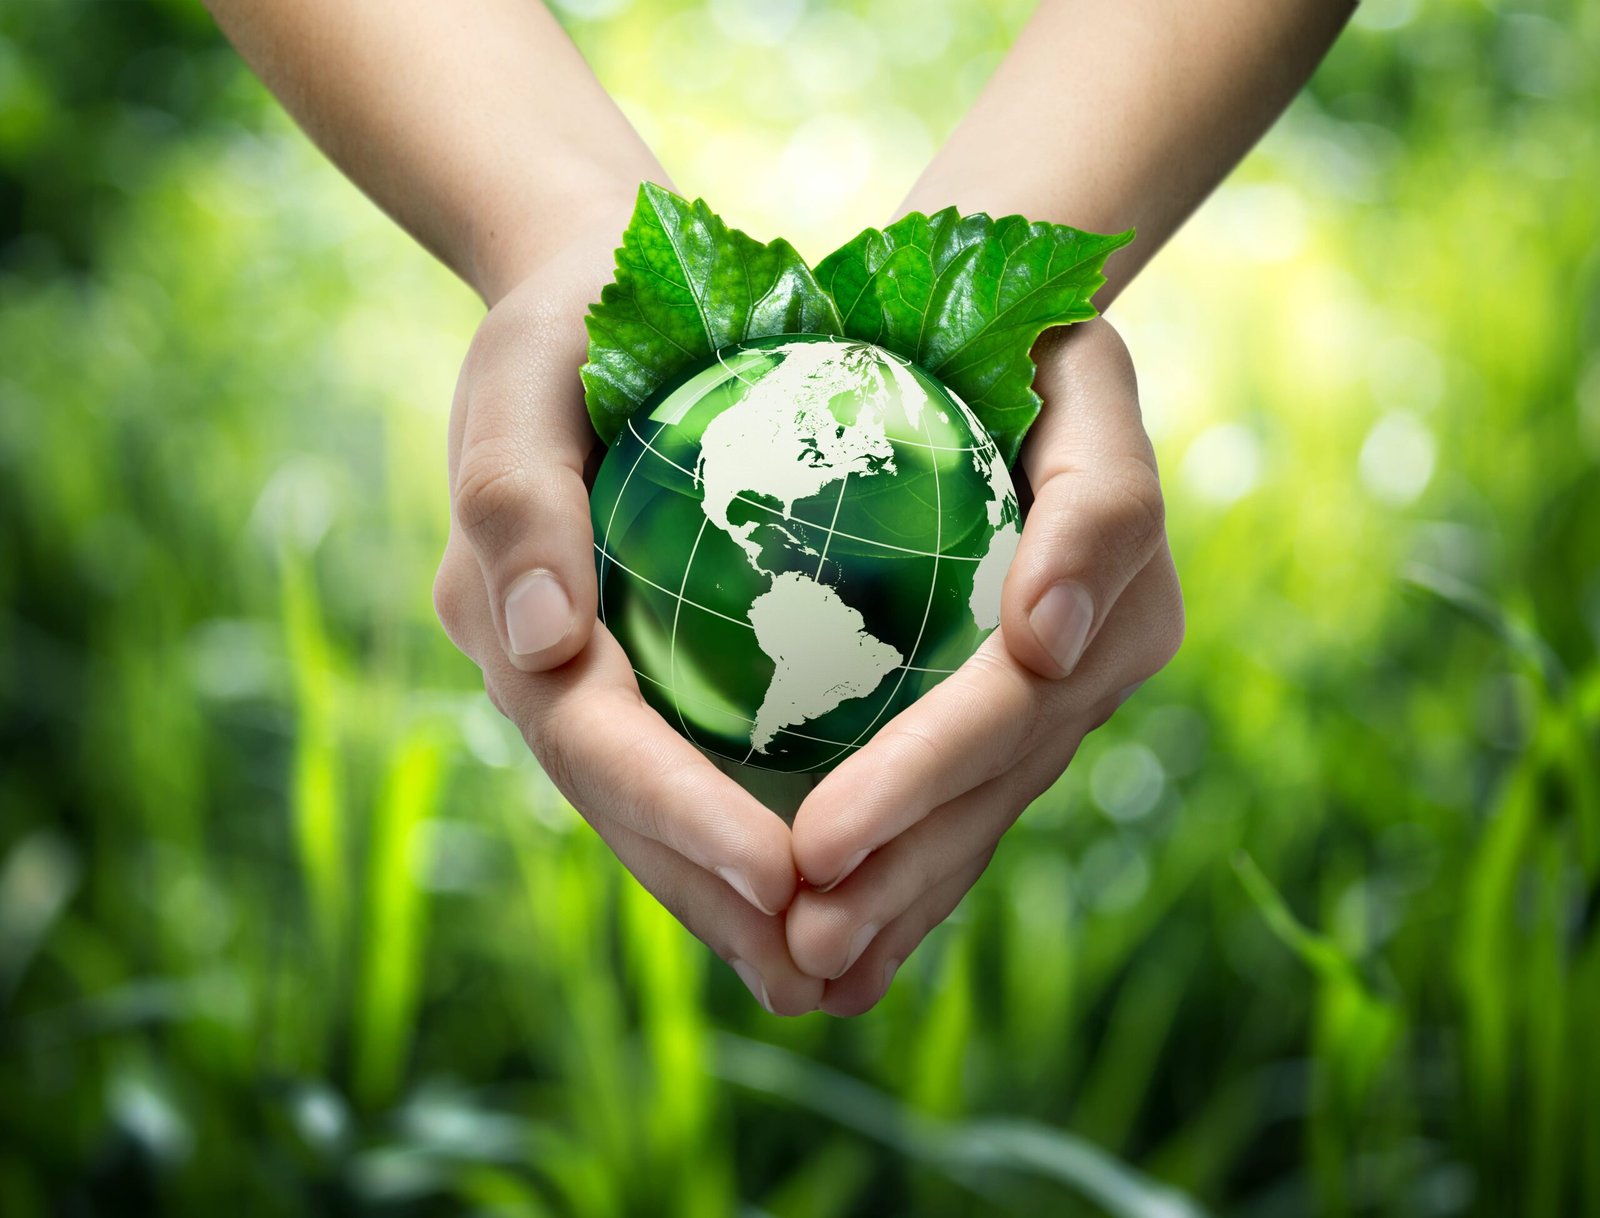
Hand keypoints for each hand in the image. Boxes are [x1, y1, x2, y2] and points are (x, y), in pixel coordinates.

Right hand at [431, 225, 822, 1014]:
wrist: (584, 293)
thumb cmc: (567, 315)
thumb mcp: (527, 372)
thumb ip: (516, 502)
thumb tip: (540, 650)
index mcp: (505, 612)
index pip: (595, 741)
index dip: (678, 818)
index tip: (777, 877)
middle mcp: (542, 666)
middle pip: (626, 810)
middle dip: (714, 899)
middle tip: (816, 972)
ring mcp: (589, 675)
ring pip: (660, 811)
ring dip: (735, 899)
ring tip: (831, 970)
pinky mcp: (644, 665)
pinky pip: (700, 765)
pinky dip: (751, 834)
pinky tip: (831, 880)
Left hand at [783, 319, 1183, 1015]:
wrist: (1017, 343)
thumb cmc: (1028, 333)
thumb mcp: (1079, 364)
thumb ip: (1097, 502)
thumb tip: (1040, 642)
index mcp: (1112, 573)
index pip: (1008, 698)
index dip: (921, 775)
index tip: (821, 839)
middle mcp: (1097, 651)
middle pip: (990, 782)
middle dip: (899, 868)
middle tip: (797, 936)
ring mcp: (1065, 691)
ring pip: (980, 814)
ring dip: (899, 898)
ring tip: (808, 970)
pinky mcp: (1019, 713)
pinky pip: (965, 805)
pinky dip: (910, 882)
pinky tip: (847, 957)